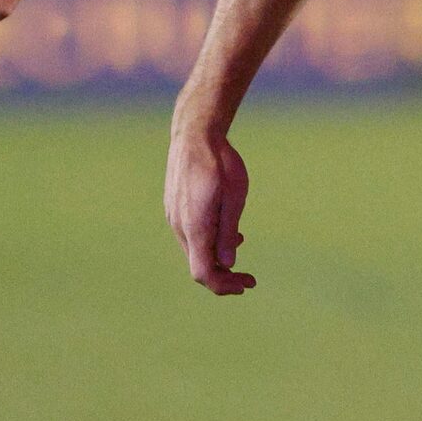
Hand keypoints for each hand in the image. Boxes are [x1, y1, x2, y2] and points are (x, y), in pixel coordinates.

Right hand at [164, 119, 255, 294]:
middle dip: (224, 276)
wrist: (195, 134)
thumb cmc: (220, 162)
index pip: (203, 272)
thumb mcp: (235, 196)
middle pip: (199, 266)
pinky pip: (190, 236)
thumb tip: (228, 263)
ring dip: (216, 259)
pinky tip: (227, 233)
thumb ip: (228, 231)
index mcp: (195, 226)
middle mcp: (179, 226)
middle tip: (248, 279)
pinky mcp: (174, 209)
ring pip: (194, 251)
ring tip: (240, 248)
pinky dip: (208, 243)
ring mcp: (174, 217)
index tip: (246, 285)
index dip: (224, 286)